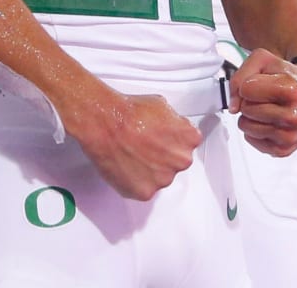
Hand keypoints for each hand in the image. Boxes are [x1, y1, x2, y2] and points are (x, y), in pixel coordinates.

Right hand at [68, 90, 201, 200]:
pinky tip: (128, 165)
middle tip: (146, 145)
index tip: (165, 137)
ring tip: (134, 154)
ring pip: (161, 177)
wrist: (106, 124)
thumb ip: (175, 122)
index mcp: (189, 139)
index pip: (190, 142)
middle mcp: (180, 161)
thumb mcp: (161, 105)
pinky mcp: (145, 192)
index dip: (175, 138)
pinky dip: (136, 180)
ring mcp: (163, 179)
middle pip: (177, 161)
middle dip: (164, 155)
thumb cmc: (129, 112)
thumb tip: (173, 127)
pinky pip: (145, 188)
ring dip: (151, 169)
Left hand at [228, 48, 296, 156]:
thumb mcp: (265, 60)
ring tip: (267, 107)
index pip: (246, 90)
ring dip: (251, 116)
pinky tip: (269, 120)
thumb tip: (233, 106)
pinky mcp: (284, 150)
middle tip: (265, 96)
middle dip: (249, 100)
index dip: (248, 84)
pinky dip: (255, 129)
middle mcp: (294, 116)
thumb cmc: (289, 77)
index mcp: (292, 90)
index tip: (261, 83)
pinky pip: (251, 139)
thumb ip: (241, 75)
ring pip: (246, 126)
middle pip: (246, 109)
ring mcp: (290, 136)